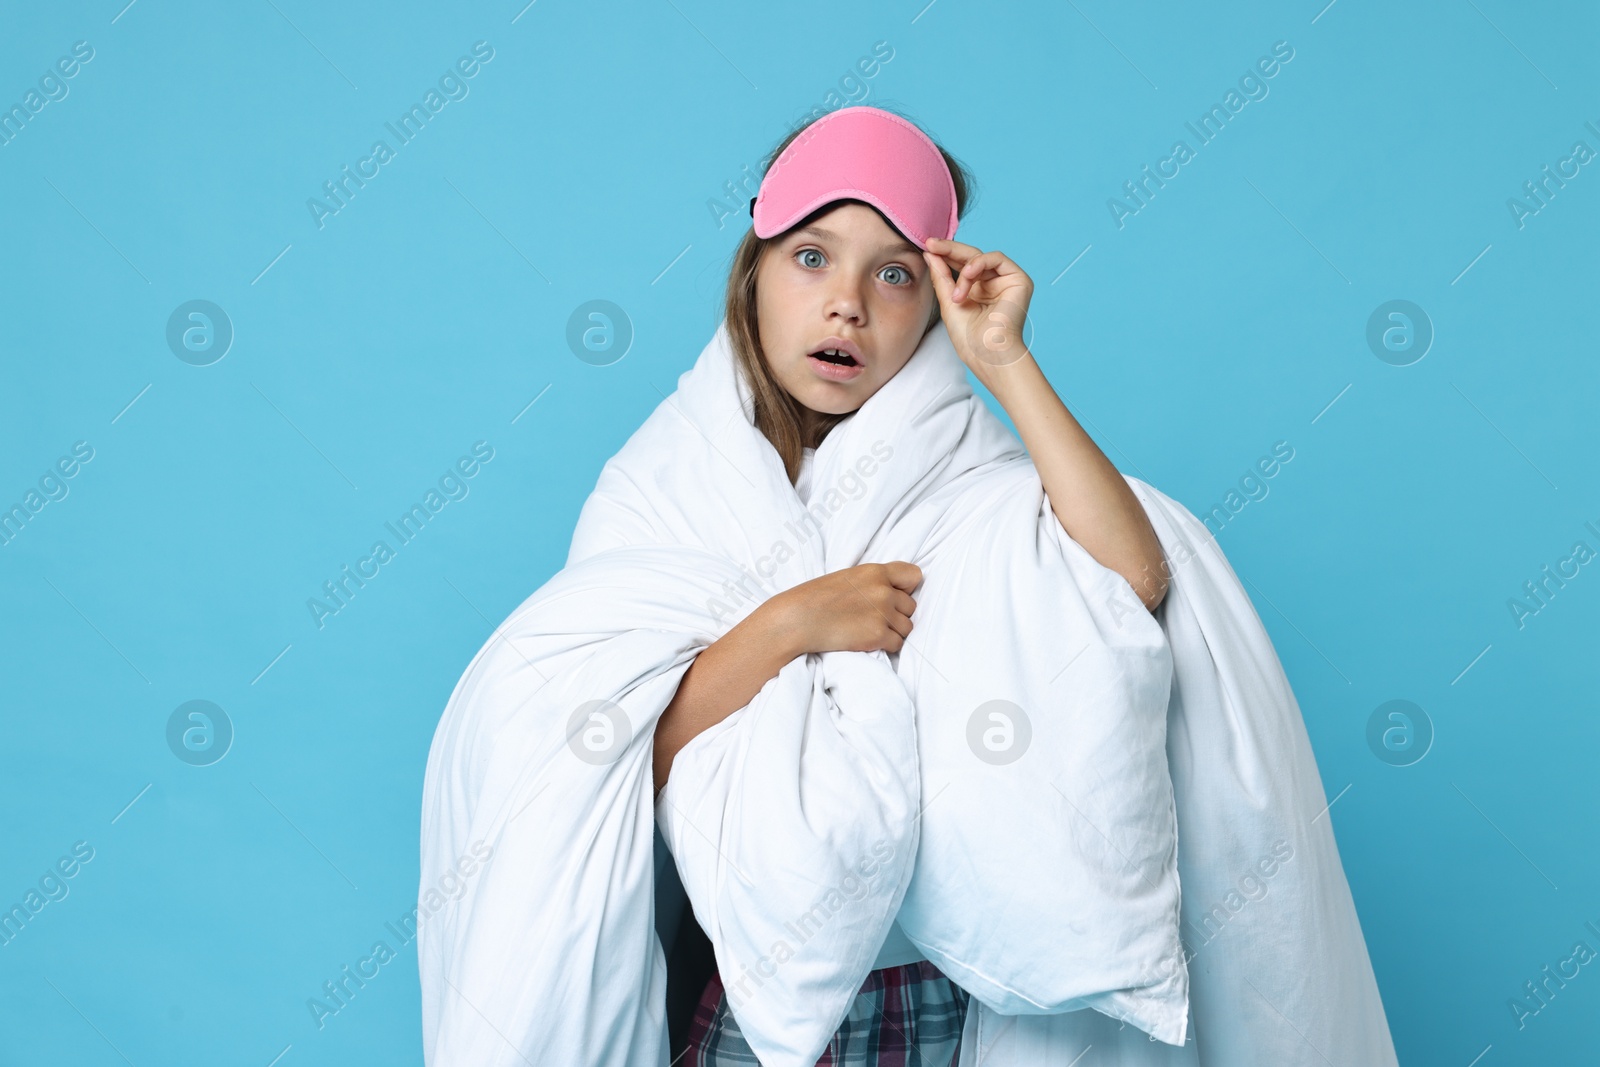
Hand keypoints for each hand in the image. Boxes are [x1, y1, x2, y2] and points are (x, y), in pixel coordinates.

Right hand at [773, 562, 922, 655]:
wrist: (798, 619)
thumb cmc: (817, 598)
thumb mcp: (848, 577)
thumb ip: (873, 581)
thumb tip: (894, 592)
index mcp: (876, 571)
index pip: (914, 576)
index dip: (907, 589)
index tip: (895, 596)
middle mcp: (883, 591)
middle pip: (911, 606)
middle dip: (897, 614)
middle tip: (875, 619)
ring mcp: (882, 614)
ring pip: (907, 627)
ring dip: (893, 632)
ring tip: (871, 631)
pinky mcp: (877, 636)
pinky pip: (897, 644)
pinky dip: (886, 646)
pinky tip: (869, 642)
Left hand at [923, 238, 1033, 372]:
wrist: (987, 354)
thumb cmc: (970, 338)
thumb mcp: (948, 301)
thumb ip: (941, 276)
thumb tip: (930, 253)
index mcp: (977, 291)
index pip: (960, 266)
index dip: (944, 255)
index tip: (927, 247)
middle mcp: (992, 285)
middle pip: (970, 258)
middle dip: (949, 250)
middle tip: (931, 244)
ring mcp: (1006, 282)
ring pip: (981, 257)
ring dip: (964, 268)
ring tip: (956, 292)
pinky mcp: (1019, 280)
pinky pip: (997, 258)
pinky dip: (979, 264)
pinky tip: (967, 275)